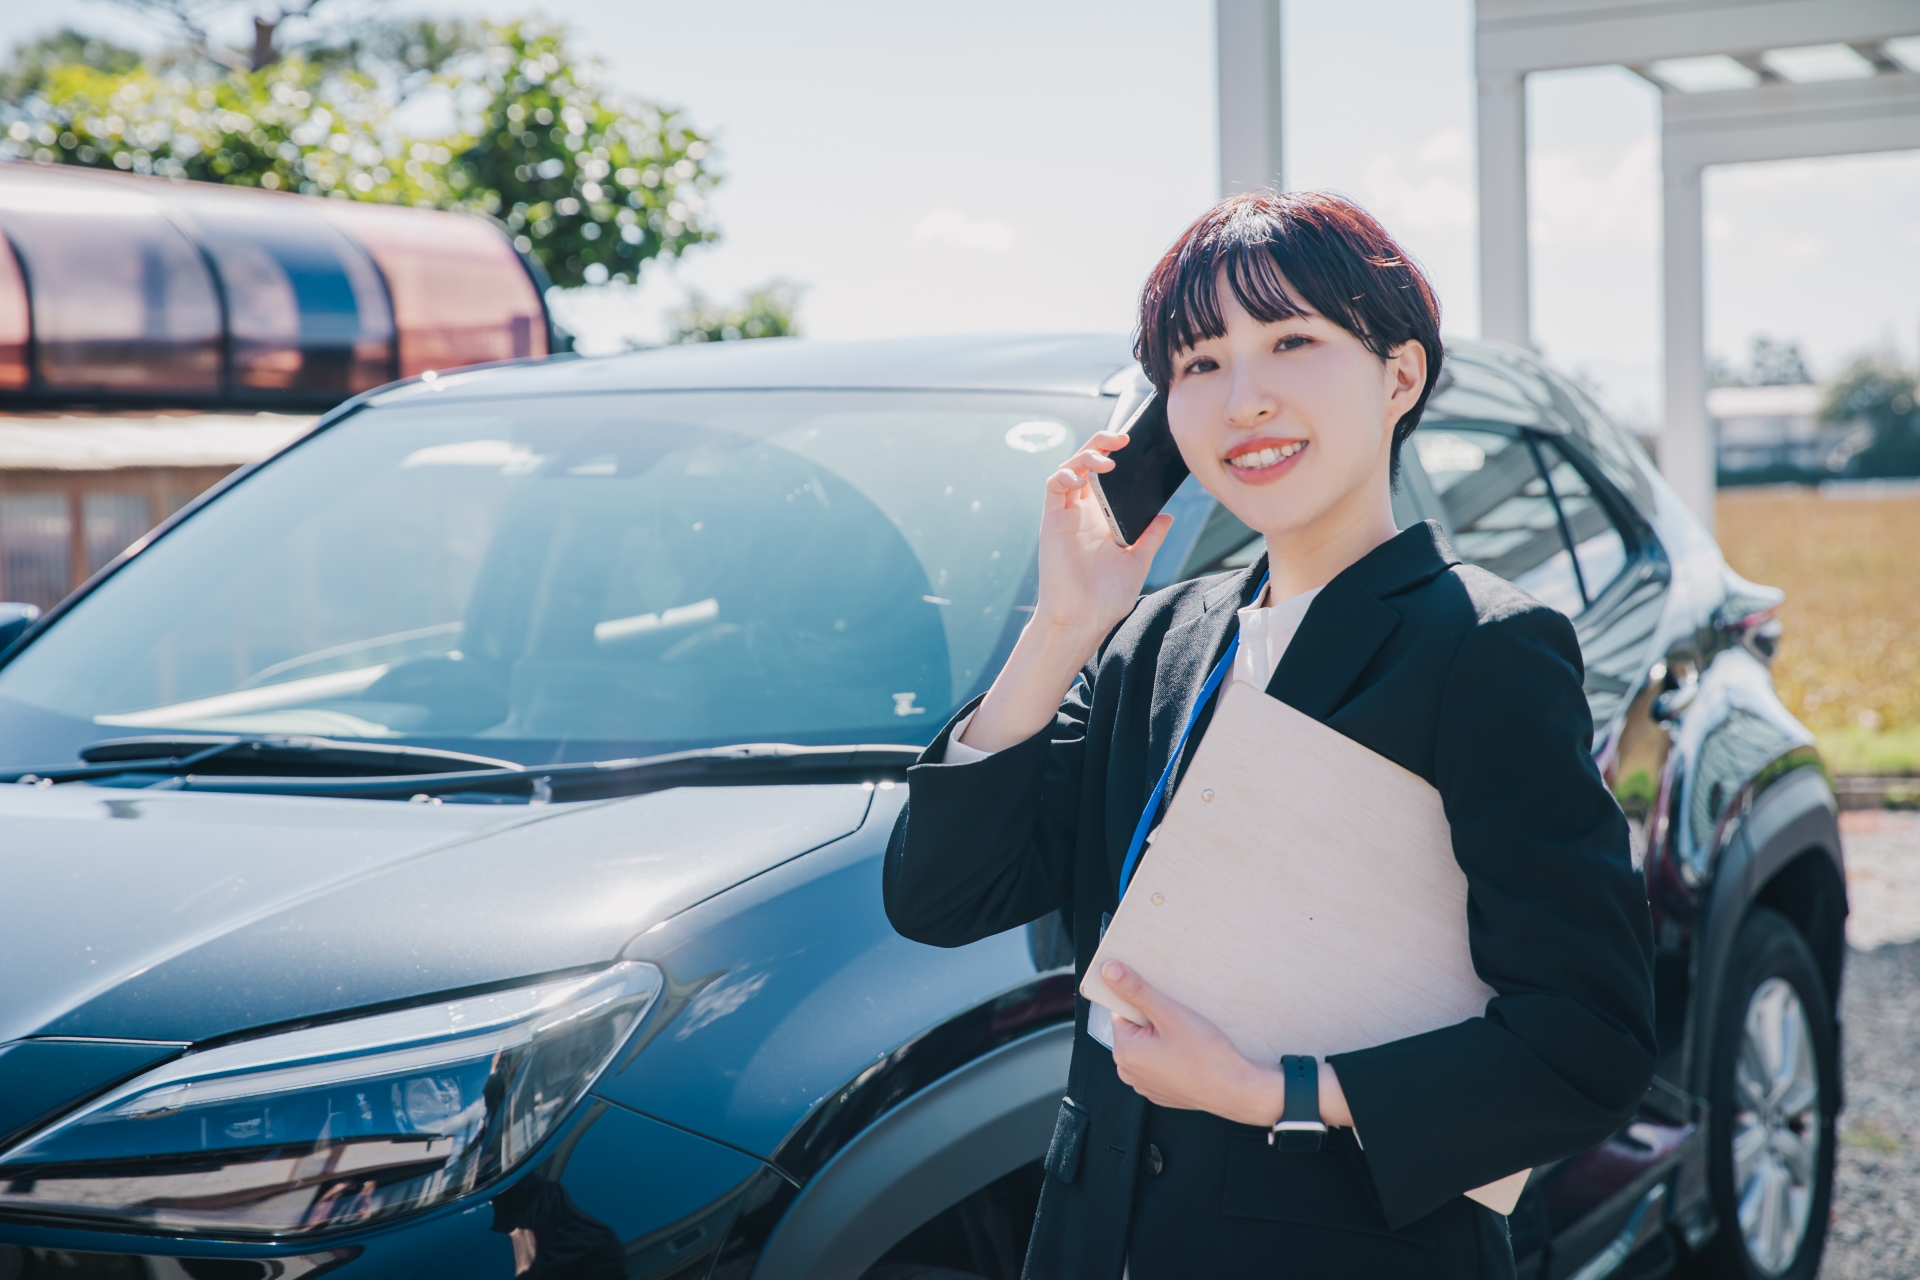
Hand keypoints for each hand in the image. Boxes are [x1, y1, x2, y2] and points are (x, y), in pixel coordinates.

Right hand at [1032, 431, 1173, 640]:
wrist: (1083, 618)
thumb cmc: (1107, 597)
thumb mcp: (1138, 561)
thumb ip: (1150, 537)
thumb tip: (1167, 517)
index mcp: (1103, 518)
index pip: (1107, 476)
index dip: (1116, 455)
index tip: (1135, 446)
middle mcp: (1083, 512)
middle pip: (1087, 464)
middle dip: (1101, 443)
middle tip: (1122, 438)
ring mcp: (1066, 515)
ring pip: (1069, 468)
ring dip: (1086, 455)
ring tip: (1107, 460)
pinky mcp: (1052, 520)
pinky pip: (1053, 486)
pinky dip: (1065, 474)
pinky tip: (1080, 477)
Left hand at [1102, 961, 1354, 1128]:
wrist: (1237, 1090)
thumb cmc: (1206, 1055)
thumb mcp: (1170, 1014)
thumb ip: (1136, 991)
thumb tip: (1109, 971)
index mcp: (1124, 1052)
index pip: (1122, 1012)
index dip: (1144, 1003)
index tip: (1164, 1003)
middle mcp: (1129, 1073)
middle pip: (1135, 1030)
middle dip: (1154, 1021)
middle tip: (1180, 1020)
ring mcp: (1146, 1085)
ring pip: (1149, 1047)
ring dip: (1164, 1037)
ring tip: (1189, 1036)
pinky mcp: (1163, 1092)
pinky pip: (1161, 1064)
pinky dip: (1172, 1055)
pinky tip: (1192, 1053)